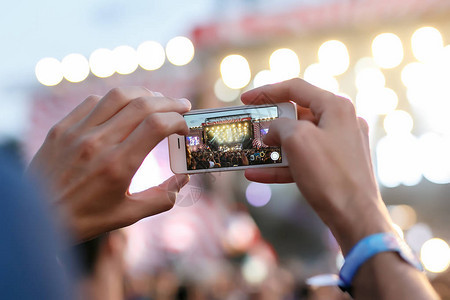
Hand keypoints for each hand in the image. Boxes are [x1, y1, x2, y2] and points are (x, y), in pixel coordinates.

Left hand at [28, 87, 190, 241]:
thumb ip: (161, 198)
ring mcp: (78, 132)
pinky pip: (94, 102)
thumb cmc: (84, 219)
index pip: (157, 126)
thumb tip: (184, 179)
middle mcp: (99, 143)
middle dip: (170, 103)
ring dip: (145, 94)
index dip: (178, 120)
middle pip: (143, 105)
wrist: (36, 216)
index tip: (184, 127)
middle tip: (183, 106)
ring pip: (119, 96)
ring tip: (158, 101)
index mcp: (118, 165)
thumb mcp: (127, 215)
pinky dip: (116, 100)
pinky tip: (124, 108)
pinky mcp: (62, 128)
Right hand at [241, 79, 393, 253]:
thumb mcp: (298, 140)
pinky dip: (282, 165)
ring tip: (251, 152)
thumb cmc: (330, 175)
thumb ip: (279, 126)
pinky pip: (304, 159)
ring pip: (299, 139)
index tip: (246, 100)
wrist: (355, 217)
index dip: (267, 91)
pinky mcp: (336, 166)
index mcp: (335, 106)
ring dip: (273, 147)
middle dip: (270, 123)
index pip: (295, 88)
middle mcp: (340, 121)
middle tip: (250, 127)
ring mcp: (339, 144)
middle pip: (297, 114)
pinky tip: (257, 173)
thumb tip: (272, 130)